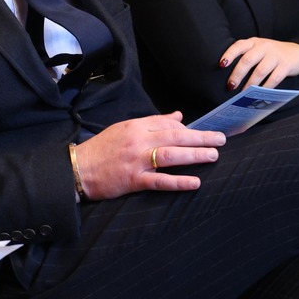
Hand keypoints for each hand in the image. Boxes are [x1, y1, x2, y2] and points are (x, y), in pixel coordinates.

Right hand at [72, 113, 224, 199]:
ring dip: (195, 155)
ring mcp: (136, 161)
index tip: (203, 133)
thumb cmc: (102, 149)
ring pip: (171, 155)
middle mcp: (138, 141)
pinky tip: (195, 182)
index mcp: (136, 126)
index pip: (168, 124)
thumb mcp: (125, 129)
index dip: (188, 129)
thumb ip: (152, 122)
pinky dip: (178, 182)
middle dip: (201, 137)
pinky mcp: (133, 180)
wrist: (78, 168)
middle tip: (221, 139)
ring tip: (213, 155)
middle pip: (175, 136)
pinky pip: (160, 181)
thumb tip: (178, 116)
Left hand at [220, 37, 298, 88]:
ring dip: (250, 84)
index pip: (239, 45)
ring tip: (243, 93)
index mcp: (254, 42)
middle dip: (237, 74)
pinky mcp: (286, 65)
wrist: (297, 53)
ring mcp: (276, 55)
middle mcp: (264, 47)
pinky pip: (274, 78)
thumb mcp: (259, 50)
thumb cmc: (272, 54)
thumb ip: (247, 56)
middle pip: (248, 60)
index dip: (229, 54)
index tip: (221, 65)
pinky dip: (265, 87)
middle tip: (231, 86)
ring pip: (260, 71)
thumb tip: (229, 77)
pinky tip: (259, 94)